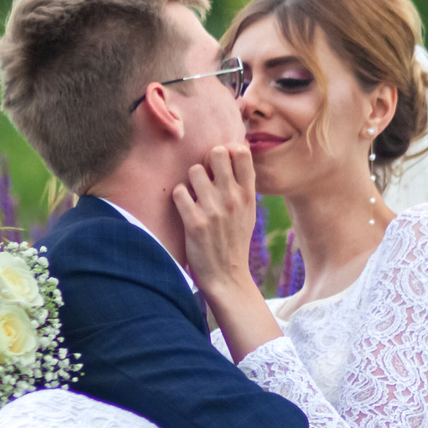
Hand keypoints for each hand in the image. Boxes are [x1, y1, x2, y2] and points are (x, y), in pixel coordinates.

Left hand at [171, 145, 279, 359]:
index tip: (221, 163)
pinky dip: (179, 198)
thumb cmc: (234, 240)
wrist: (227, 277)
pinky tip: (185, 209)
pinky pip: (179, 192)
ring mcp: (214, 210)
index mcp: (248, 195)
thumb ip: (243, 184)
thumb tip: (234, 151)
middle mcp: (233, 198)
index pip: (242, 152)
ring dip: (190, 182)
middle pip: (216, 153)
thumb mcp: (248, 212)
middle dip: (206, 161)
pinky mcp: (194, 222)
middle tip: (204, 178)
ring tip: (194, 197)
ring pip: (194, 171)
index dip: (228, 150)